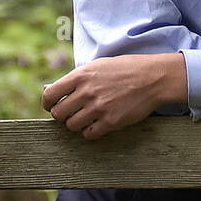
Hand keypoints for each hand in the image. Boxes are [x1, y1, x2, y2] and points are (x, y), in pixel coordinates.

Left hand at [41, 52, 185, 140]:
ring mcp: (99, 108)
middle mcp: (87, 92)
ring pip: (72, 126)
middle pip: (58, 114)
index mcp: (81, 75)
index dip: (48, 103)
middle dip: (62, 115)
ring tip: (87, 118)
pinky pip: (89, 134)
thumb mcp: (97, 66)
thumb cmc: (125, 70)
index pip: (50, 95)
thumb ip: (73, 79)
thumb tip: (47, 90)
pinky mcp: (111, 121)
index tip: (52, 106)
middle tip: (72, 113)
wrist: (153, 78)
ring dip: (76, 124)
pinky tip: (97, 124)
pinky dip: (90, 132)